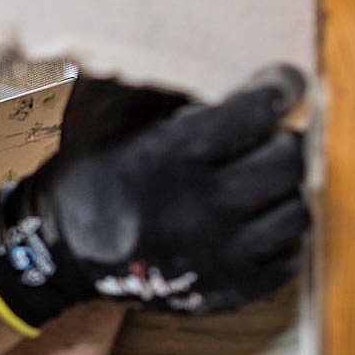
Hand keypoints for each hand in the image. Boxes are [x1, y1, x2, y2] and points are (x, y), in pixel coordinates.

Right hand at [0, 65, 309, 321]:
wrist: (60, 251)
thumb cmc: (90, 172)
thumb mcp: (112, 114)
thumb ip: (167, 87)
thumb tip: (225, 63)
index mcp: (171, 157)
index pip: (256, 113)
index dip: (279, 88)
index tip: (284, 82)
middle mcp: (201, 208)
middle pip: (285, 161)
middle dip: (283, 138)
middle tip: (271, 134)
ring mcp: (217, 255)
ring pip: (294, 212)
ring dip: (286, 189)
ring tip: (266, 177)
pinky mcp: (225, 291)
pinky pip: (286, 260)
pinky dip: (281, 235)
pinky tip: (261, 217)